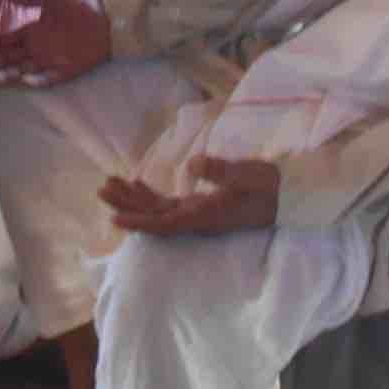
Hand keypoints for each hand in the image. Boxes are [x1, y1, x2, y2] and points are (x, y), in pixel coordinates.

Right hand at [0, 0, 112, 86]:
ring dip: (6, 75)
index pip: (7, 44)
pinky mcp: (66, 71)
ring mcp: (51, 61)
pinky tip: (22, 80)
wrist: (108, 19)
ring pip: (22, 71)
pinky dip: (36, 80)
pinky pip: (48, 78)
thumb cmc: (80, 7)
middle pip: (9, 60)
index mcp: (33, 32)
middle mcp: (38, 49)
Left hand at [98, 156, 280, 236]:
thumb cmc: (269, 186)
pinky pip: (170, 204)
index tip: (115, 219)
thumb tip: (193, 165)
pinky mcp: (202, 205)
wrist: (287, 197)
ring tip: (110, 184)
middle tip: (101, 191)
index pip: (165, 223)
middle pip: (155, 216)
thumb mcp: (248, 175)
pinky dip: (151, 195)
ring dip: (135, 199)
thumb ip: (222, 171)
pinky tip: (136, 184)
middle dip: (128, 206)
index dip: (139, 221)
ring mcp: (198, 213)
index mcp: (205, 216)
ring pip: (159, 210)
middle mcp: (197, 219)